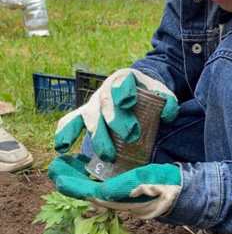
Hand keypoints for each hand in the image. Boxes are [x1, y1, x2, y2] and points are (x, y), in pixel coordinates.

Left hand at [48, 154, 181, 218]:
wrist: (185, 193)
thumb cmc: (169, 185)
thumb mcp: (150, 181)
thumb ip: (128, 185)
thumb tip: (102, 191)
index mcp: (122, 199)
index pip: (90, 193)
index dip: (73, 184)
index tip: (57, 174)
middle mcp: (118, 200)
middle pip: (87, 191)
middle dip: (70, 179)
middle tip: (55, 165)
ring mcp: (122, 196)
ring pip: (93, 187)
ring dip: (78, 176)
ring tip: (66, 163)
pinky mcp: (126, 190)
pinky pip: (103, 184)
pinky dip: (91, 176)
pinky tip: (87, 166)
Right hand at [55, 68, 178, 161]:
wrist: (133, 90)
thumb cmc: (148, 94)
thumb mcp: (161, 92)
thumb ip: (168, 101)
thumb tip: (168, 114)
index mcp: (124, 78)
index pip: (123, 83)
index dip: (124, 92)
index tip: (129, 102)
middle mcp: (105, 89)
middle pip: (106, 103)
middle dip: (116, 120)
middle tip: (132, 136)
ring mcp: (93, 102)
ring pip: (90, 116)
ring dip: (98, 136)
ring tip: (109, 155)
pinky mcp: (84, 115)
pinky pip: (70, 122)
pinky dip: (65, 133)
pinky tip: (62, 148)